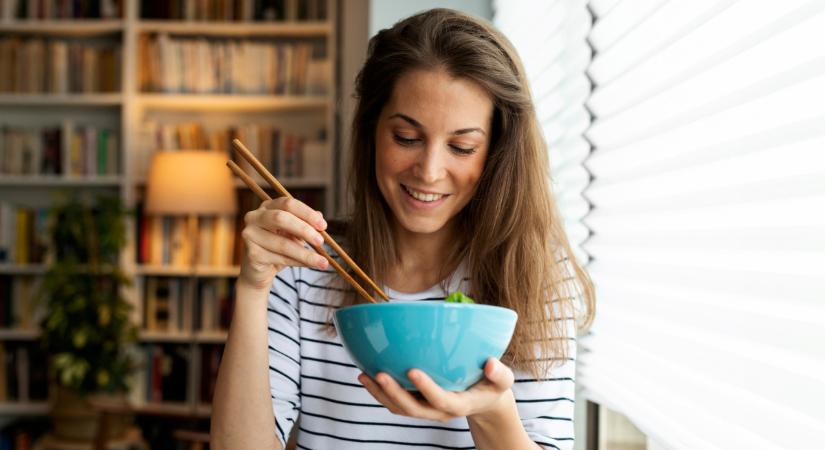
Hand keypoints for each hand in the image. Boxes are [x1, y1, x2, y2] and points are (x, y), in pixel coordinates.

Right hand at [238, 197, 328, 289]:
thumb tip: (320, 216)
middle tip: (321, 242)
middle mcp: (254, 217)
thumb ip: (305, 224)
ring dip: (306, 254)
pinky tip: (309, 265)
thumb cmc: (278, 248)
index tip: (323, 226)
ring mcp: (250, 235)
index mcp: (267, 207)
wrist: (260, 272)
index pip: (288, 204)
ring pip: (283, 244)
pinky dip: (298, 262)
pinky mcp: (252, 254)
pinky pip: (280, 258)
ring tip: (322, 262)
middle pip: (281, 218)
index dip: (307, 213)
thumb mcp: (294, 234)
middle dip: (304, 230)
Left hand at [358, 358, 514, 422]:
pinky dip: (380, 392)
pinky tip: (366, 373)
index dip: (427, 389)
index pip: (442, 401)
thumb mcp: (503, 380)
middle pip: (414, 409)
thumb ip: (500, 373)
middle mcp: (439, 411)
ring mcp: (426, 410)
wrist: (482, 401)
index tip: (412, 371)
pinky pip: (395, 402)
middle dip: (394, 393)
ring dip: (380, 394)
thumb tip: (490, 363)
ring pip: (400, 408)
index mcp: (459, 405)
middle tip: (379, 373)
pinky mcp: (417, 404)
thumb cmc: (492, 385)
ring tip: (363, 374)